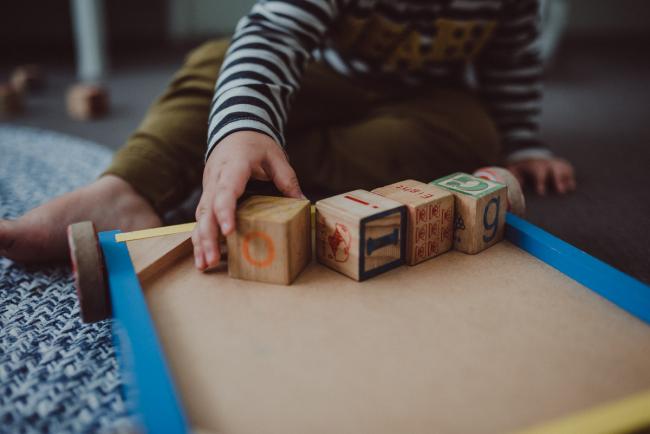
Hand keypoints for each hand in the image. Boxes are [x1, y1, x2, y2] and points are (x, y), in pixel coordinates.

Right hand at [192, 131, 303, 270]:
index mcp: (233, 166)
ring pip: (200, 216)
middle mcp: (216, 179)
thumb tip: (302, 202)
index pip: (226, 189)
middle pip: (208, 209)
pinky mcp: (208, 196)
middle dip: (208, 236)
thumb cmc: (256, 144)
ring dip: (201, 241)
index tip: (228, 230)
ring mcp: (209, 188)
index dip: (225, 210)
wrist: (235, 130)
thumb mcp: (276, 156)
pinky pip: (201, 218)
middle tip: (212, 260)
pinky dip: (200, 237)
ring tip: (205, 264)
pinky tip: (202, 257)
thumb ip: (287, 179)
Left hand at [506, 157, 575, 194]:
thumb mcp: (515, 169)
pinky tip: (572, 186)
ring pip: (564, 168)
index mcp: (536, 165)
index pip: (539, 173)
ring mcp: (556, 163)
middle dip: (558, 179)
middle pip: (555, 170)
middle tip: (561, 191)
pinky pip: (569, 168)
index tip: (541, 192)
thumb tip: (519, 183)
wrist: (530, 155)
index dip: (541, 182)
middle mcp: (548, 163)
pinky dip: (571, 176)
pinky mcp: (562, 164)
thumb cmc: (522, 167)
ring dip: (567, 178)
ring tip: (569, 189)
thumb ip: (515, 175)